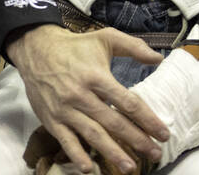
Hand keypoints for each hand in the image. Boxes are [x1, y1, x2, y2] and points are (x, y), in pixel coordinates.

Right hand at [7, 24, 167, 173]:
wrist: (35, 48)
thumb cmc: (74, 46)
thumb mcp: (105, 38)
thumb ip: (133, 47)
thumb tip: (158, 58)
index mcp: (96, 76)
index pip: (126, 102)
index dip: (147, 119)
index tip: (163, 133)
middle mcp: (80, 95)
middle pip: (113, 122)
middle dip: (136, 140)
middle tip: (155, 153)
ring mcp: (65, 109)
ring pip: (92, 134)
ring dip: (113, 152)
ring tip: (131, 166)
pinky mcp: (52, 119)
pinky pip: (66, 140)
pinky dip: (77, 155)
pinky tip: (89, 168)